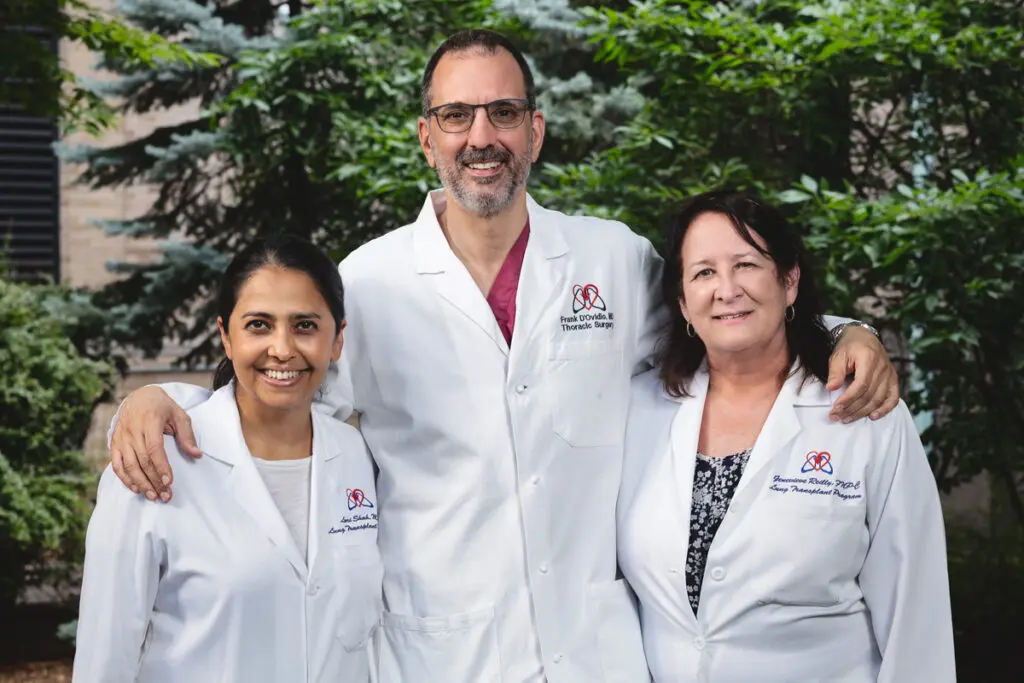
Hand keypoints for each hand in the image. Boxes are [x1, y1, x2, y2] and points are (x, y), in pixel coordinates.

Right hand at [110, 386, 201, 501]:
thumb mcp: (179, 415)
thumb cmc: (162, 406)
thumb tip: (196, 454)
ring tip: (153, 496)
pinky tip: (136, 488)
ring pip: (129, 465)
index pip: (154, 448)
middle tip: (165, 495)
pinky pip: (116, 464)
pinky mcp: (114, 443)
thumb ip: (187, 435)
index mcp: (150, 420)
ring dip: (140, 483)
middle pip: (142, 460)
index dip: (161, 467)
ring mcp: (121, 437)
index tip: (169, 482)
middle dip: (154, 480)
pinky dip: (125, 478)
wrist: (138, 396)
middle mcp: (132, 430)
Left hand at [826, 326, 899, 422]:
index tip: (835, 409)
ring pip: (878, 399)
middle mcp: (882, 367)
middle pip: (869, 395)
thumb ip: (835, 372)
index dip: (848, 399)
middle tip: (836, 417)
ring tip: (847, 419)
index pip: (860, 385)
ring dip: (862, 412)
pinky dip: (884, 409)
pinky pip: (893, 398)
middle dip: (851, 409)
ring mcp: (890, 374)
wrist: (863, 337)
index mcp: (869, 358)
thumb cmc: (849, 347)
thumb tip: (831, 388)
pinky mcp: (893, 380)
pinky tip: (872, 416)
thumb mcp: (838, 355)